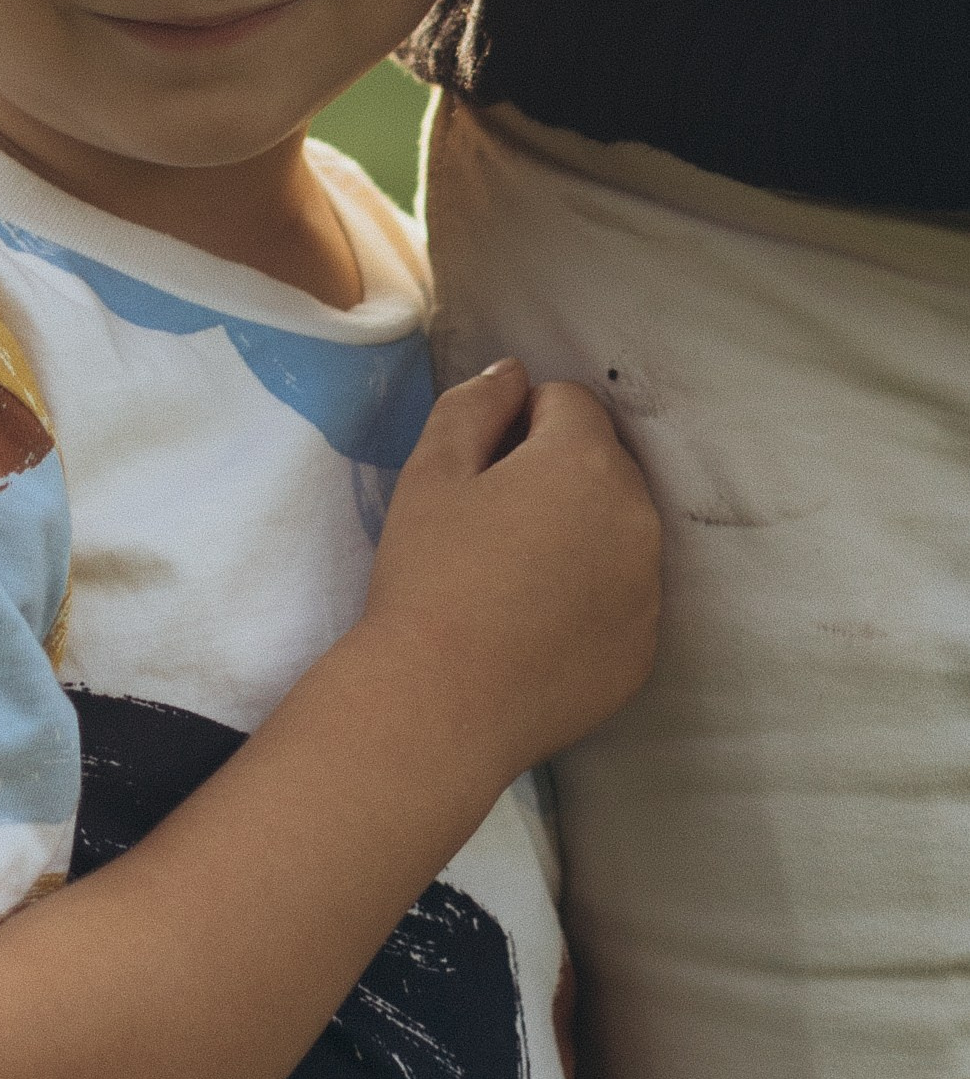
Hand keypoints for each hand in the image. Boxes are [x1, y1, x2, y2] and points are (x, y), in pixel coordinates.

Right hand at [363, 359, 661, 782]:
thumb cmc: (428, 577)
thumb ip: (475, 403)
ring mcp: (649, 588)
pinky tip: (534, 625)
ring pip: (618, 528)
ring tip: (512, 578)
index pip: (568, 401)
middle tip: (490, 524)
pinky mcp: (645, 647)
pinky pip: (624, 593)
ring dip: (578, 531)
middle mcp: (638, 517)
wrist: (441, 704)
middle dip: (555, 473)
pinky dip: (590, 595)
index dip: (516, 423)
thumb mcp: (430, 472)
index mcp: (585, 462)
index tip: (478, 472)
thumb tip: (513, 374)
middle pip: (602, 462)